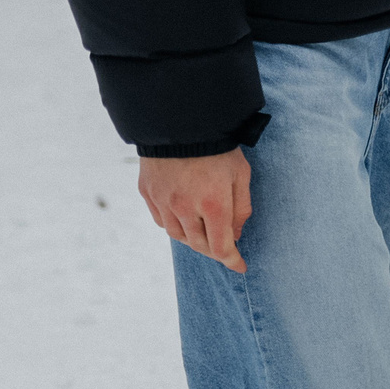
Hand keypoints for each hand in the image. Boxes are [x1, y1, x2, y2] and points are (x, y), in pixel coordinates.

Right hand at [137, 149, 252, 272]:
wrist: (179, 122)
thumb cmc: (218, 148)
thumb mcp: (241, 175)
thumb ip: (241, 209)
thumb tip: (235, 236)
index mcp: (213, 204)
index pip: (220, 247)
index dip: (231, 260)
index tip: (240, 266)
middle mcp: (184, 207)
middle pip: (199, 245)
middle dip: (215, 251)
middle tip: (225, 248)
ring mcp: (163, 200)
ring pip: (178, 236)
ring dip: (194, 240)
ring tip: (205, 233)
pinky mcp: (148, 192)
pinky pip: (161, 221)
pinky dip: (175, 226)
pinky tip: (185, 220)